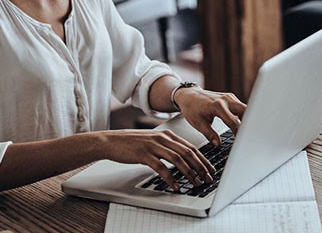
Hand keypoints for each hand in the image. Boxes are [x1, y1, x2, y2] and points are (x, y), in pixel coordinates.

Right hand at [100, 129, 215, 190]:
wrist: (111, 141)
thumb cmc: (131, 143)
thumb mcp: (153, 140)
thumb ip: (167, 146)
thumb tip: (182, 158)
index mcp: (167, 135)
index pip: (190, 147)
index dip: (202, 158)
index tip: (210, 168)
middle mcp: (162, 138)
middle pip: (187, 152)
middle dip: (200, 166)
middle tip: (207, 178)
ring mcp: (153, 146)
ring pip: (177, 159)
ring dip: (189, 172)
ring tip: (196, 182)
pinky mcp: (144, 155)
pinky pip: (161, 167)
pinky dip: (170, 177)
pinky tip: (175, 185)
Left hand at [174, 88, 246, 145]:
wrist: (189, 95)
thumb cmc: (192, 108)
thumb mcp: (198, 123)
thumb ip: (209, 134)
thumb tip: (218, 144)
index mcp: (217, 106)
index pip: (234, 122)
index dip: (239, 134)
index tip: (242, 142)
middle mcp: (226, 99)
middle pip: (245, 111)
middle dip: (249, 124)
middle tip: (249, 137)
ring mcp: (230, 97)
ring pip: (245, 108)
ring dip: (247, 119)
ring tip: (247, 133)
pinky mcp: (231, 98)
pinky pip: (241, 107)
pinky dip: (243, 116)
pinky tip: (243, 125)